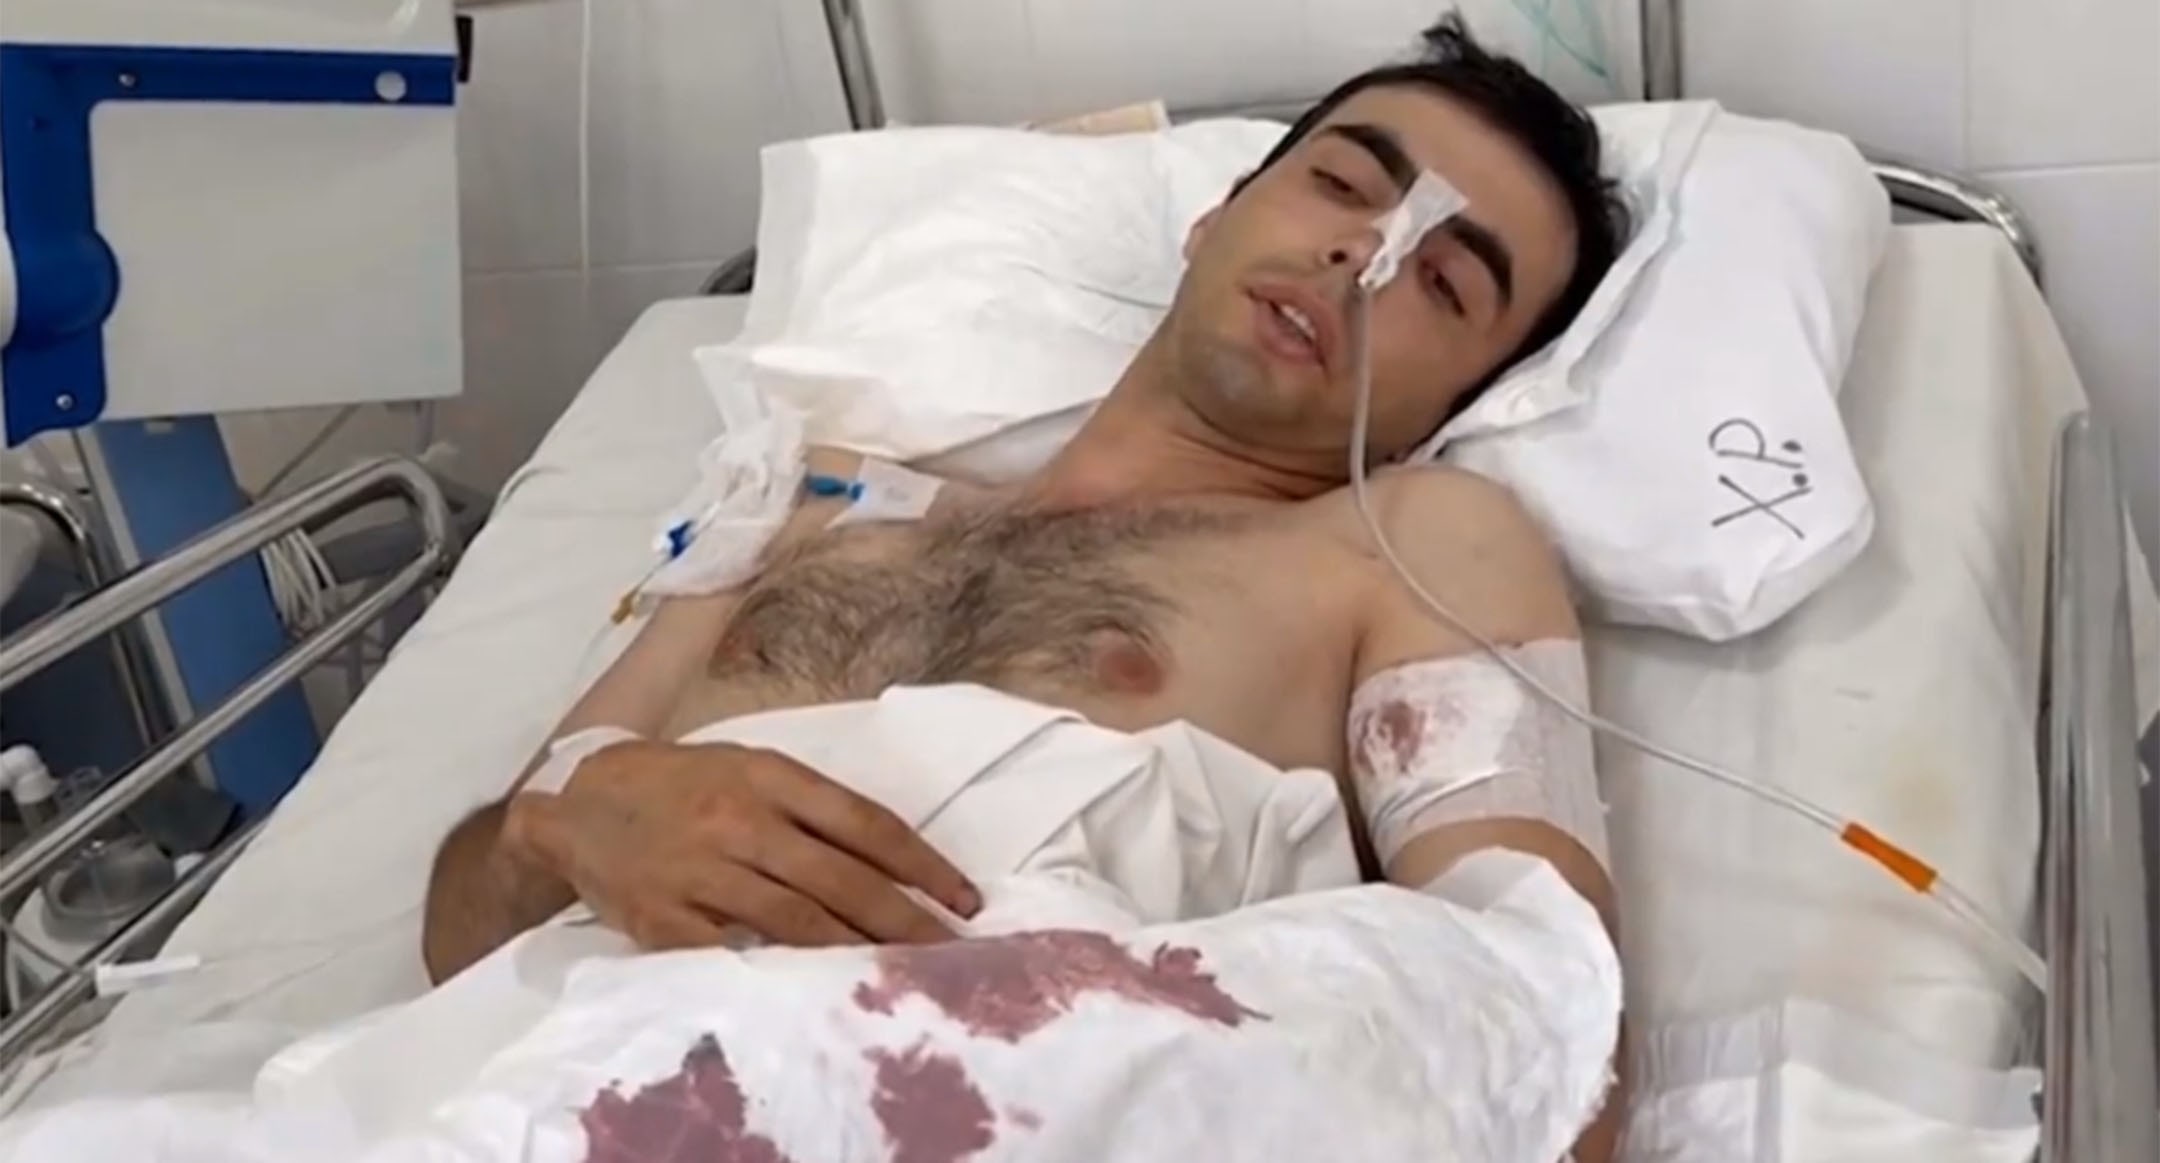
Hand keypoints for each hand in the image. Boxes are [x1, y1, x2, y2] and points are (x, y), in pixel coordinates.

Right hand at [503, 739, 978, 949]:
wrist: (577, 801)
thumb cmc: (680, 785)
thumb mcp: (747, 768)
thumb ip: (810, 807)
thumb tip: (890, 857)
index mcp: (768, 776)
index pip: (865, 824)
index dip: (921, 865)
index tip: (962, 897)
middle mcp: (739, 820)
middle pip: (841, 878)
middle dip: (905, 920)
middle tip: (949, 951)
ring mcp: (699, 870)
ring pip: (795, 919)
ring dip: (855, 952)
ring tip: (899, 975)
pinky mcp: (662, 915)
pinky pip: (728, 951)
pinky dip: (773, 971)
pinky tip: (812, 989)